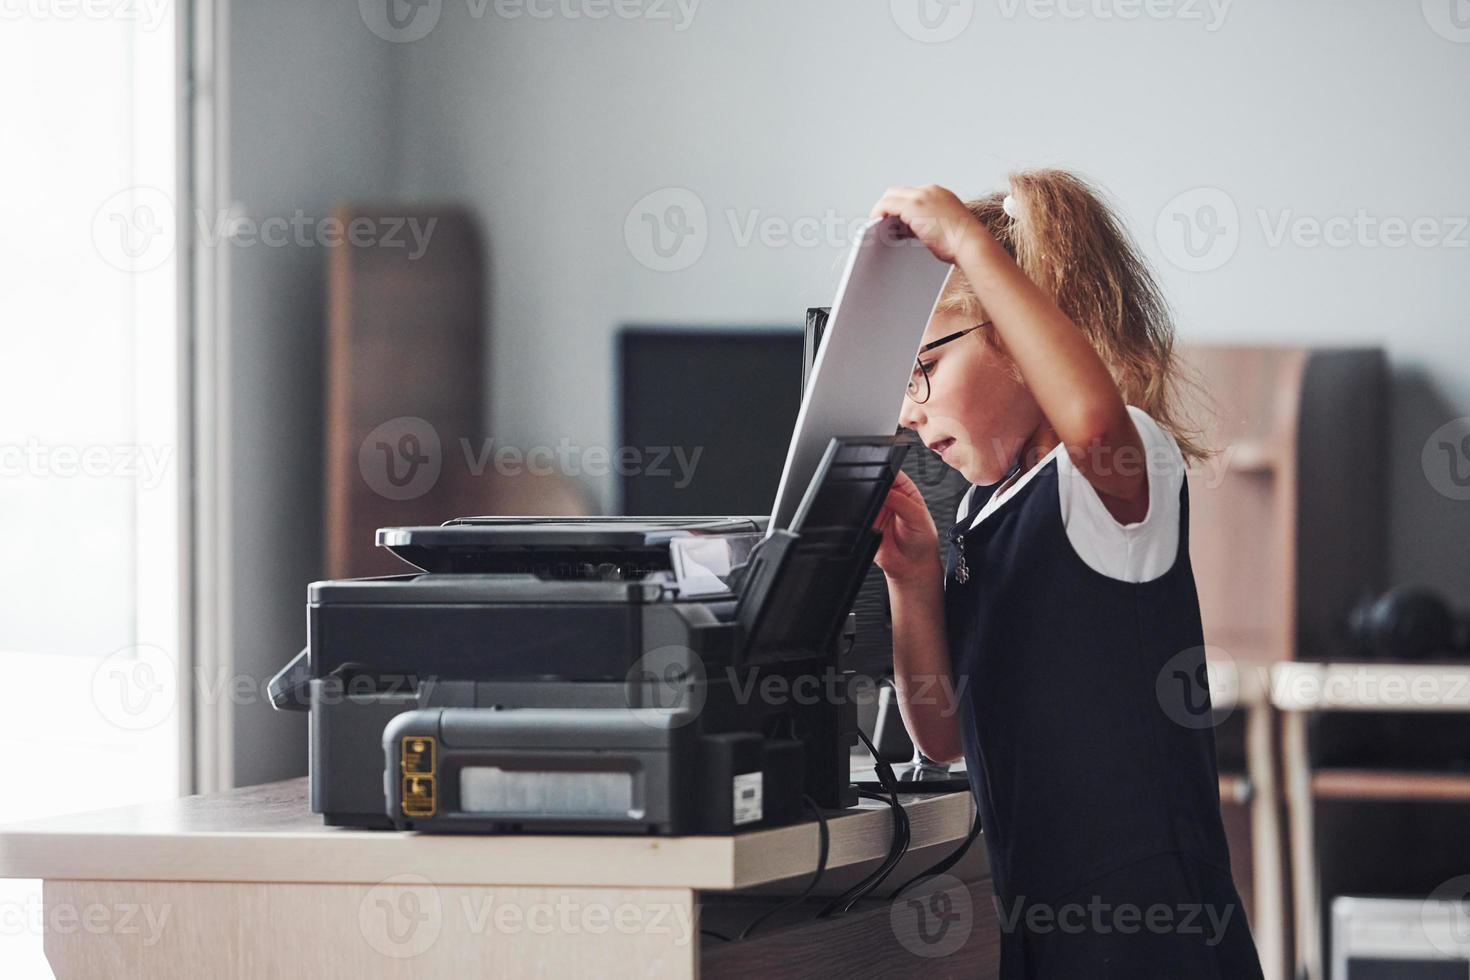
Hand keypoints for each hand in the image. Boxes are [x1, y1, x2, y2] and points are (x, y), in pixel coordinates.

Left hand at [869, 184, 986, 264]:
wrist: (971, 244)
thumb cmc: (963, 243)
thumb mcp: (945, 228)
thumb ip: (928, 224)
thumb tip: (910, 230)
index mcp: (941, 194)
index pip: (913, 195)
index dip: (901, 207)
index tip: (895, 221)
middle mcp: (930, 191)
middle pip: (899, 192)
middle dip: (889, 206)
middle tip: (881, 222)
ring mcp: (921, 196)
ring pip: (891, 196)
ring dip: (883, 210)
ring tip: (878, 226)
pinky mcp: (913, 206)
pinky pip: (887, 205)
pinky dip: (879, 213)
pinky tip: (876, 225)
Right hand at [872, 470, 941, 585]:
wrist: (912, 567)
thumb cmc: (923, 541)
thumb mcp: (918, 517)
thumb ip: (901, 501)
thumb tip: (885, 491)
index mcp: (906, 491)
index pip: (894, 473)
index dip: (887, 470)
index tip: (883, 472)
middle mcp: (891, 499)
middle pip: (877, 483)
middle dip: (875, 486)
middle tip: (880, 495)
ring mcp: (877, 511)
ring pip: (866, 497)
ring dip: (868, 501)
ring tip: (879, 511)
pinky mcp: (866, 523)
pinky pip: (859, 514)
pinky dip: (861, 515)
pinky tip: (871, 520)